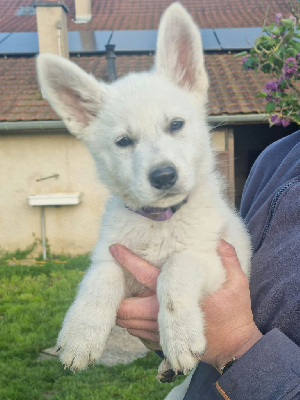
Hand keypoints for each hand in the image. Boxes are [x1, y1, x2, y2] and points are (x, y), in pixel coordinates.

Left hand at [109, 241, 262, 370]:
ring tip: (127, 294)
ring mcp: (160, 333)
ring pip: (126, 322)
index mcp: (177, 294)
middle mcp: (162, 315)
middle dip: (116, 296)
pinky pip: (135, 332)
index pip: (144, 274)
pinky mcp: (160, 344)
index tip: (113, 249)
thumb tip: (220, 240)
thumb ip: (229, 259)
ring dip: (122, 309)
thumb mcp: (237, 284)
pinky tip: (139, 311)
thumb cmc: (234, 314)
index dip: (127, 260)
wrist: (233, 349)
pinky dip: (131, 321)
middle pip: (124, 307)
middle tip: (118, 282)